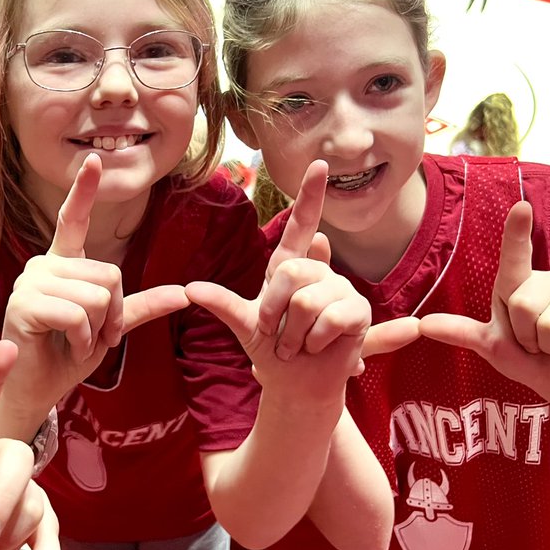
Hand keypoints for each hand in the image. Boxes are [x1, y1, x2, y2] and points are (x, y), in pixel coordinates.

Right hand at [0, 154, 188, 430]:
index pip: (75, 219)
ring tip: (76, 343)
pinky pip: (77, 314)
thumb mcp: (110, 329)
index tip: (94, 161)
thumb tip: (184, 293)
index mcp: (62, 263)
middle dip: (112, 314)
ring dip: (97, 330)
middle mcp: (44, 264)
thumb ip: (141, 307)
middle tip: (94, 337)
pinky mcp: (23, 305)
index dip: (85, 191)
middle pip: (109, 273)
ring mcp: (31, 282)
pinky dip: (83, 340)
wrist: (34, 391)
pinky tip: (67, 349)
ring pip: (96, 294)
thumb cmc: (66, 356)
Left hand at [187, 161, 418, 406]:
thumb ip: (223, 304)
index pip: (302, 226)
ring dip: (294, 333)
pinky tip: (318, 346)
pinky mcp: (358, 313)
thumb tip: (191, 288)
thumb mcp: (244, 325)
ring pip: (308, 300)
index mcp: (290, 267)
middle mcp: (318, 272)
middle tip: (277, 334)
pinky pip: (332, 318)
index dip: (311, 196)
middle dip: (275, 311)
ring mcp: (341, 290)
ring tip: (298, 344)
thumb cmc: (271, 350)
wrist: (295, 384)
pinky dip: (315, 340)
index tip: (320, 165)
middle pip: (292, 272)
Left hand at [420, 201, 549, 408]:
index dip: (518, 232)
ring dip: (548, 348)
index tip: (521, 206)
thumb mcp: (491, 345)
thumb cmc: (527, 358)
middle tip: (535, 343)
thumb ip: (461, 332)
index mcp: (520, 284)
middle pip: (524, 305)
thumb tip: (422, 324)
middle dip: (524, 336)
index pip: (516, 256)